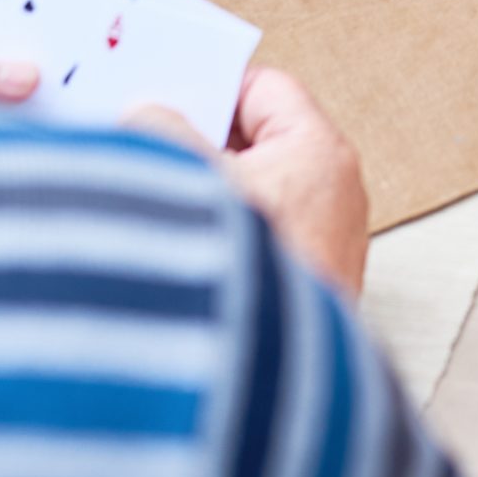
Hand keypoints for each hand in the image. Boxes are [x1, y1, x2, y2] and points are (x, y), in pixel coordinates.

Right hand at [129, 67, 370, 299]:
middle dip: (199, 143)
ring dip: (202, 198)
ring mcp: (320, 247)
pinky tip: (170, 251)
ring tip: (146, 198)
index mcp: (319, 152)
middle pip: (257, 143)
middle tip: (143, 141)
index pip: (264, 89)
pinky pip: (253, 243)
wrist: (260, 390)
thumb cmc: (235, 274)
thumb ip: (160, 133)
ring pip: (251, 197)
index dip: (210, 86)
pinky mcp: (301, 294)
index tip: (161, 91)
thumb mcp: (184, 182)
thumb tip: (146, 119)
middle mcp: (334, 196)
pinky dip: (216, 240)